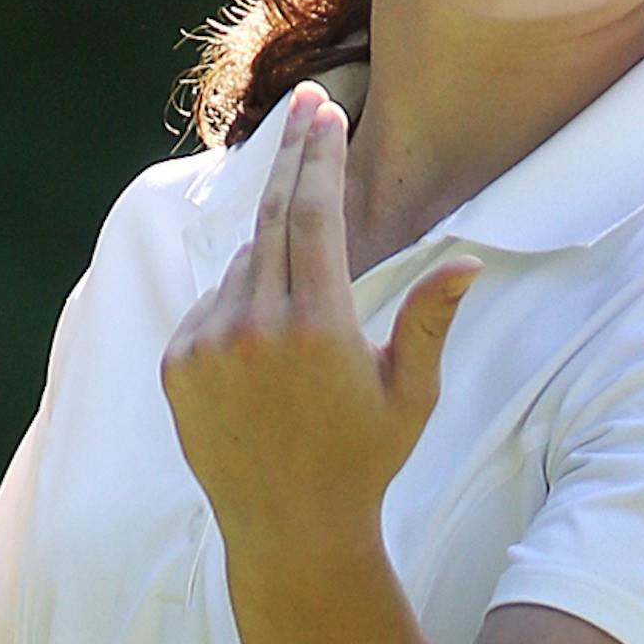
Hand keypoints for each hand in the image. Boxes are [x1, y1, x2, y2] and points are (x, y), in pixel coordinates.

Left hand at [160, 84, 481, 541]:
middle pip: (272, 218)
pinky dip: (239, 301)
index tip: (324, 115)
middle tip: (307, 111)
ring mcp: (208, 345)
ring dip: (272, 257)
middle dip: (292, 159)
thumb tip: (467, 259)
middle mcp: (255, 329)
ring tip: (306, 307)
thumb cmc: (364, 460)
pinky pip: (211, 305)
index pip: (314, 216)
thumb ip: (430, 320)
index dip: (318, 159)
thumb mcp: (411, 394)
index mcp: (318, 328)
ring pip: (242, 266)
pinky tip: (267, 341)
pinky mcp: (177, 363)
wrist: (289, 533)